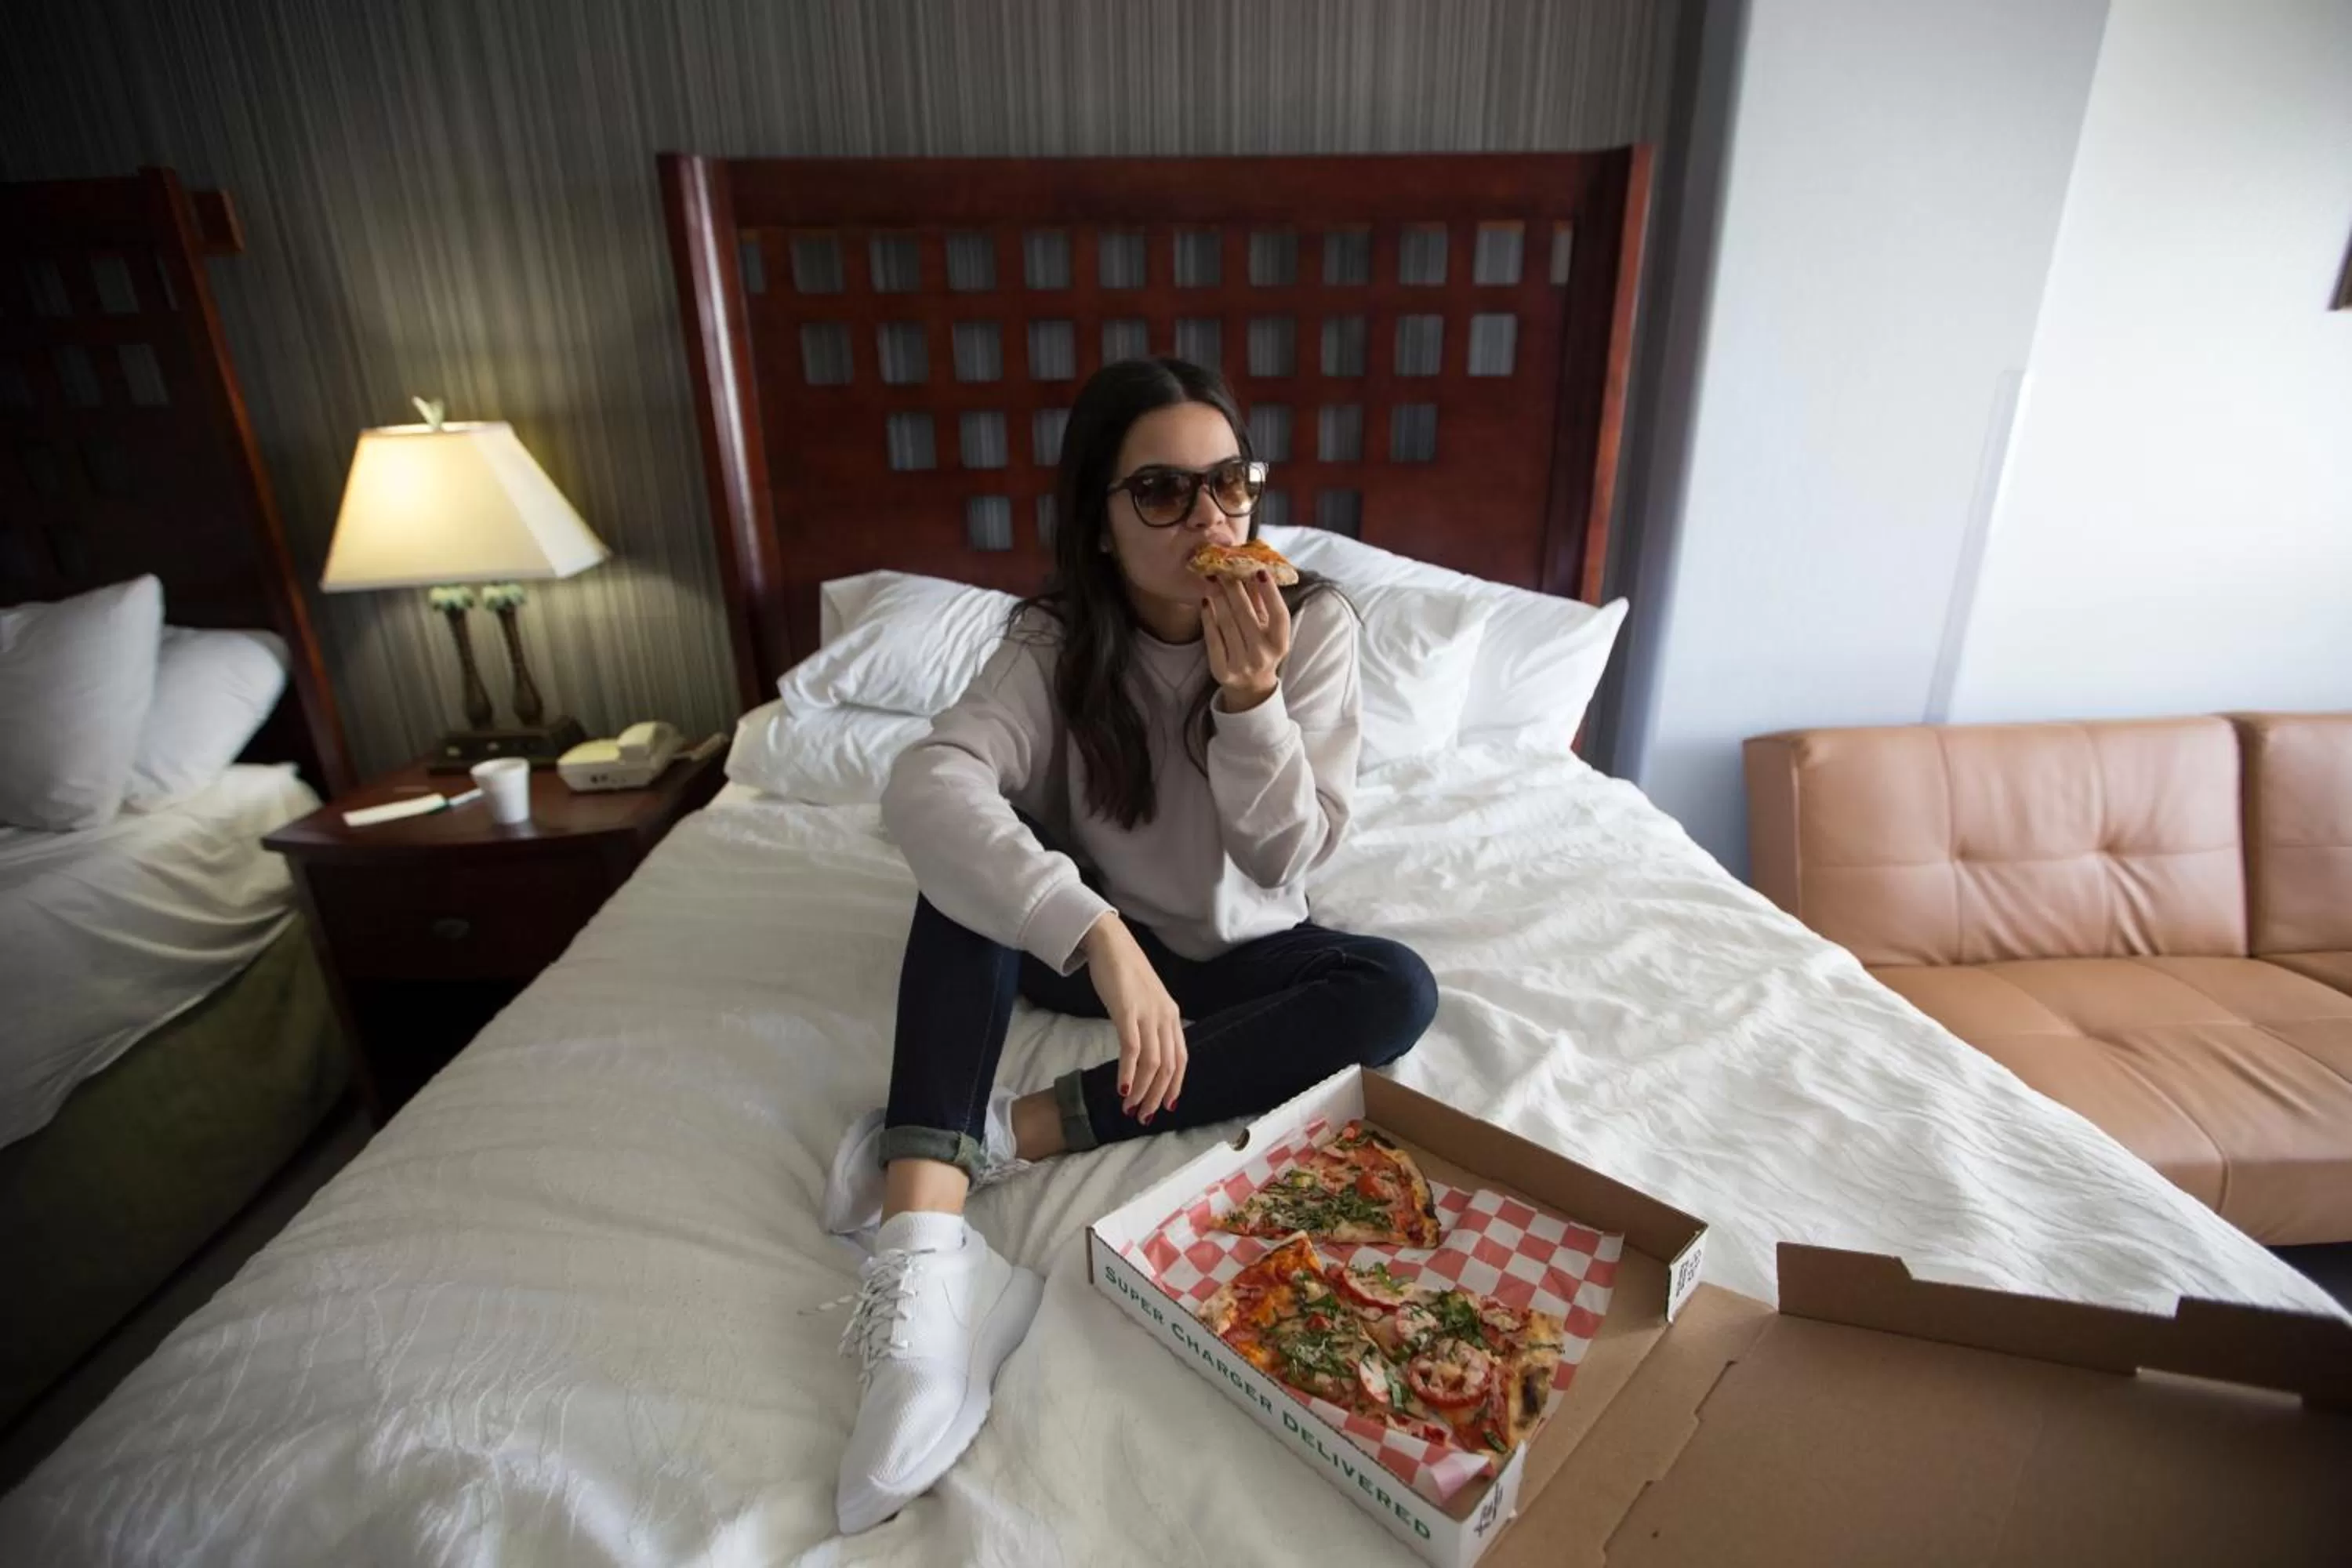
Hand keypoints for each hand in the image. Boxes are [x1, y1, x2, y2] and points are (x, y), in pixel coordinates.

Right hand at [1082, 914, 1186, 1121]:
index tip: (1165, 1106)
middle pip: (1168, 1067)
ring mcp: (1148, 1014)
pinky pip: (1132, 1049)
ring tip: (1129, 1107)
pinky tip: (1121, 1088)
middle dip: (1156, 1096)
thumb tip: (1143, 1051)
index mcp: (1171, 1015)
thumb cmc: (1124, 972)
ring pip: (1152, 1063)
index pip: (1181, 1059)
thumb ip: (1149, 1022)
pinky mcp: (1127, 1012)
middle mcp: (1165, 1017)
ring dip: (1141, 1090)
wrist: (1111, 943)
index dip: (1175, 1086)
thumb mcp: (1144, 1000)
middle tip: (1143, 1116)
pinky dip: (1128, 1072)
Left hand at [1201, 571, 1291, 712]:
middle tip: (1223, 567)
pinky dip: (1208, 617)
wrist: (1251, 686)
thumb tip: (1253, 569)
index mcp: (1280, 643)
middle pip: (1246, 615)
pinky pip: (1213, 638)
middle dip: (1234, 588)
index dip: (1270, 592)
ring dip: (1218, 598)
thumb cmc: (1262, 648)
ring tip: (1211, 579)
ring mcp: (1241, 664)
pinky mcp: (1222, 671)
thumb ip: (1262, 602)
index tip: (1259, 570)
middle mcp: (1263, 655)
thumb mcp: (1268, 629)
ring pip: (1227, 623)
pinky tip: (1205, 602)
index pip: (1279, 615)